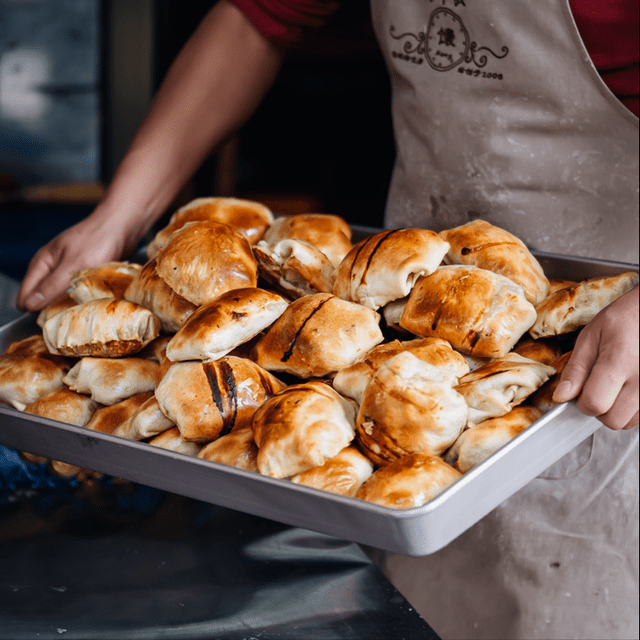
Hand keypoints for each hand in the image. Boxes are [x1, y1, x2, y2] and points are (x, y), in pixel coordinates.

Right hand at [16, 214, 130, 311]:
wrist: (123, 225)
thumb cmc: (98, 240)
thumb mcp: (72, 265)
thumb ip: (51, 285)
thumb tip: (29, 305)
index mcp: (42, 263)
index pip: (26, 294)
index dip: (34, 310)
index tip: (49, 322)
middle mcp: (53, 268)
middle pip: (44, 297)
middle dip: (53, 309)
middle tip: (68, 319)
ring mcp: (70, 270)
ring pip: (63, 295)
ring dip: (70, 304)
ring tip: (81, 313)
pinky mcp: (86, 273)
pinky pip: (79, 291)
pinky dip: (84, 297)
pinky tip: (93, 303)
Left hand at [553, 286, 638, 429]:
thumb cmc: (624, 319)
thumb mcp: (591, 336)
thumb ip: (576, 369)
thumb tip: (562, 396)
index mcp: (620, 361)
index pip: (595, 404)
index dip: (582, 402)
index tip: (581, 392)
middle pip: (614, 420)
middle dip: (599, 409)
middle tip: (598, 389)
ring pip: (630, 422)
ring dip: (618, 411)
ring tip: (616, 387)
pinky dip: (633, 409)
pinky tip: (629, 389)